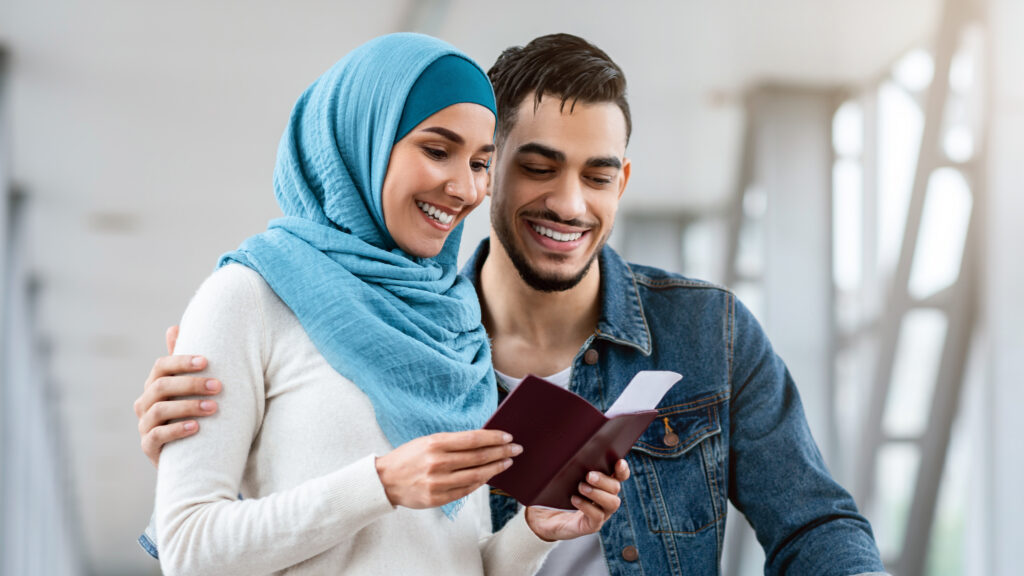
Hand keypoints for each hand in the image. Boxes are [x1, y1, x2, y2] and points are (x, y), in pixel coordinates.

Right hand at [133, 326, 221, 466]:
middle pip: (161, 386)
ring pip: (160, 410)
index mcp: (154, 384)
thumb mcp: (186, 386)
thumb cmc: (189, 412)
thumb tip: (173, 326)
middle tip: (218, 386)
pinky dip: (177, 430)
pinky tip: (197, 427)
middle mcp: (145, 402)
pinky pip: (157, 436)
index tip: (207, 361)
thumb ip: (179, 361)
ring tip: (214, 407)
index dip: (181, 361)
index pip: (161, 366)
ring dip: (188, 406)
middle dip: (191, 384)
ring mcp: (144, 425)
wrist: (188, 454)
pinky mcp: (148, 446)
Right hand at [375, 430, 521, 508]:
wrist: (385, 480)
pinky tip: (489, 476)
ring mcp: (438, 482)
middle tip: (516, 449)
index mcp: (435, 444)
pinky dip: (480, 482)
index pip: (473, 439)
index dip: (493, 437)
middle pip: (479, 457)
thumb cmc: (408, 457)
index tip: (508, 436)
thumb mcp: (427, 442)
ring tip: (507, 462)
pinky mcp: (437, 498)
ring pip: (476, 475)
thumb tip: (483, 440)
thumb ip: (453, 442)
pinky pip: (466, 490)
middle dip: (501, 452)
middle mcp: (437, 462)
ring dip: (496, 468)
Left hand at [524, 459, 629, 541]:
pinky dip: (587, 506)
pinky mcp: (590, 525)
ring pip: (612, 503)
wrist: (541, 517)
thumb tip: (565, 445)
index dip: (622, 469)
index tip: (618, 462)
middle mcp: (605, 498)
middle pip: (616, 488)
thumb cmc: (552, 493)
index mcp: (602, 484)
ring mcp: (600, 513)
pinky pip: (597, 517)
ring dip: (598, 493)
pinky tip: (574, 499)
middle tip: (589, 475)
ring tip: (581, 487)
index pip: (620, 475)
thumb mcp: (560, 475)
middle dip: (604, 480)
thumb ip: (567, 463)